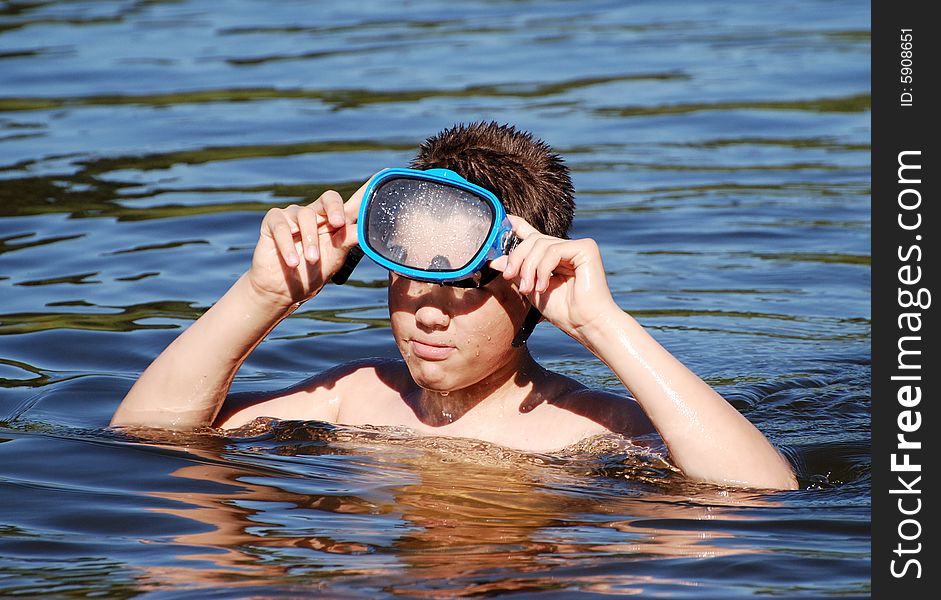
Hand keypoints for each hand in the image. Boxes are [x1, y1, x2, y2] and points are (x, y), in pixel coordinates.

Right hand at [247, 180, 369, 307]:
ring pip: (305, 215)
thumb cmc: (311, 273)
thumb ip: (345, 242)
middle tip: (338, 223)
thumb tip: (361, 230)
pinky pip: (282, 226)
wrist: (282, 290)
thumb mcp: (333, 258)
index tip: (380, 176)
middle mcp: (315, 214)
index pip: (352, 204)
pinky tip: (293, 261)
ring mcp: (293, 216)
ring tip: (312, 260)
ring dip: (310, 239)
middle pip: (328, 198)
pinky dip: (288, 245)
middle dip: (335, 208)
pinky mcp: (273, 222)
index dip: (365, 191)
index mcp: (334, 223)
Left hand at [490, 216, 620, 340]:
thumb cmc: (563, 311)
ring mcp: (576, 247)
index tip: (505, 220)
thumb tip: (494, 260)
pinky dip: (543, 268)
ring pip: (540, 244)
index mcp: (553, 257)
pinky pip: (553, 250)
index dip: (517, 226)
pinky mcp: (586, 248)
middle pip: (532, 240)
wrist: (585, 324)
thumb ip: (516, 272)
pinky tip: (544, 286)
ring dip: (529, 268)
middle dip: (517, 258)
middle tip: (508, 276)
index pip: (533, 235)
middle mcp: (565, 248)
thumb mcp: (531, 288)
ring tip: (529, 289)